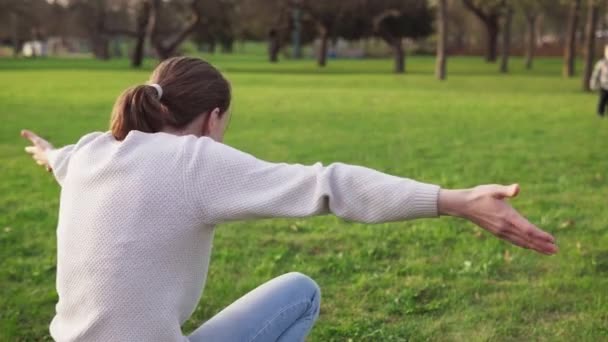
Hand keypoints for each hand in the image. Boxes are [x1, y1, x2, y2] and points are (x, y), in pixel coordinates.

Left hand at [21, 129, 53, 171]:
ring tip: (43, 162)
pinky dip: (49, 168)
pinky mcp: (51, 166)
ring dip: (41, 162)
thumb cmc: (46, 149)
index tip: (26, 148)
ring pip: (42, 163)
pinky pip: (49, 168)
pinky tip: (50, 169)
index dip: (29, 149)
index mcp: (36, 151)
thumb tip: (22, 131)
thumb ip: (30, 136)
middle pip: (36, 157)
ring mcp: (45, 162)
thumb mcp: (38, 140)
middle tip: (35, 156)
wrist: (54, 159)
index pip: (30, 149)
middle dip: (36, 156)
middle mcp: (39, 158)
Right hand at [438, 184, 557, 254]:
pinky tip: (530, 246)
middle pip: (527, 239)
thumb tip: (517, 188)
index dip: (540, 235)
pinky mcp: (497, 232)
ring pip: (521, 242)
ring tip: (548, 252)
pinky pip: (514, 241)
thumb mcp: (493, 189)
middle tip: (556, 251)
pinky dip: (525, 245)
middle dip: (542, 245)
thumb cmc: (479, 195)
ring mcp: (501, 231)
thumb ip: (506, 190)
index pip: (527, 229)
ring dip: (535, 247)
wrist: (463, 205)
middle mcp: (504, 227)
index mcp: (507, 217)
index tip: (553, 240)